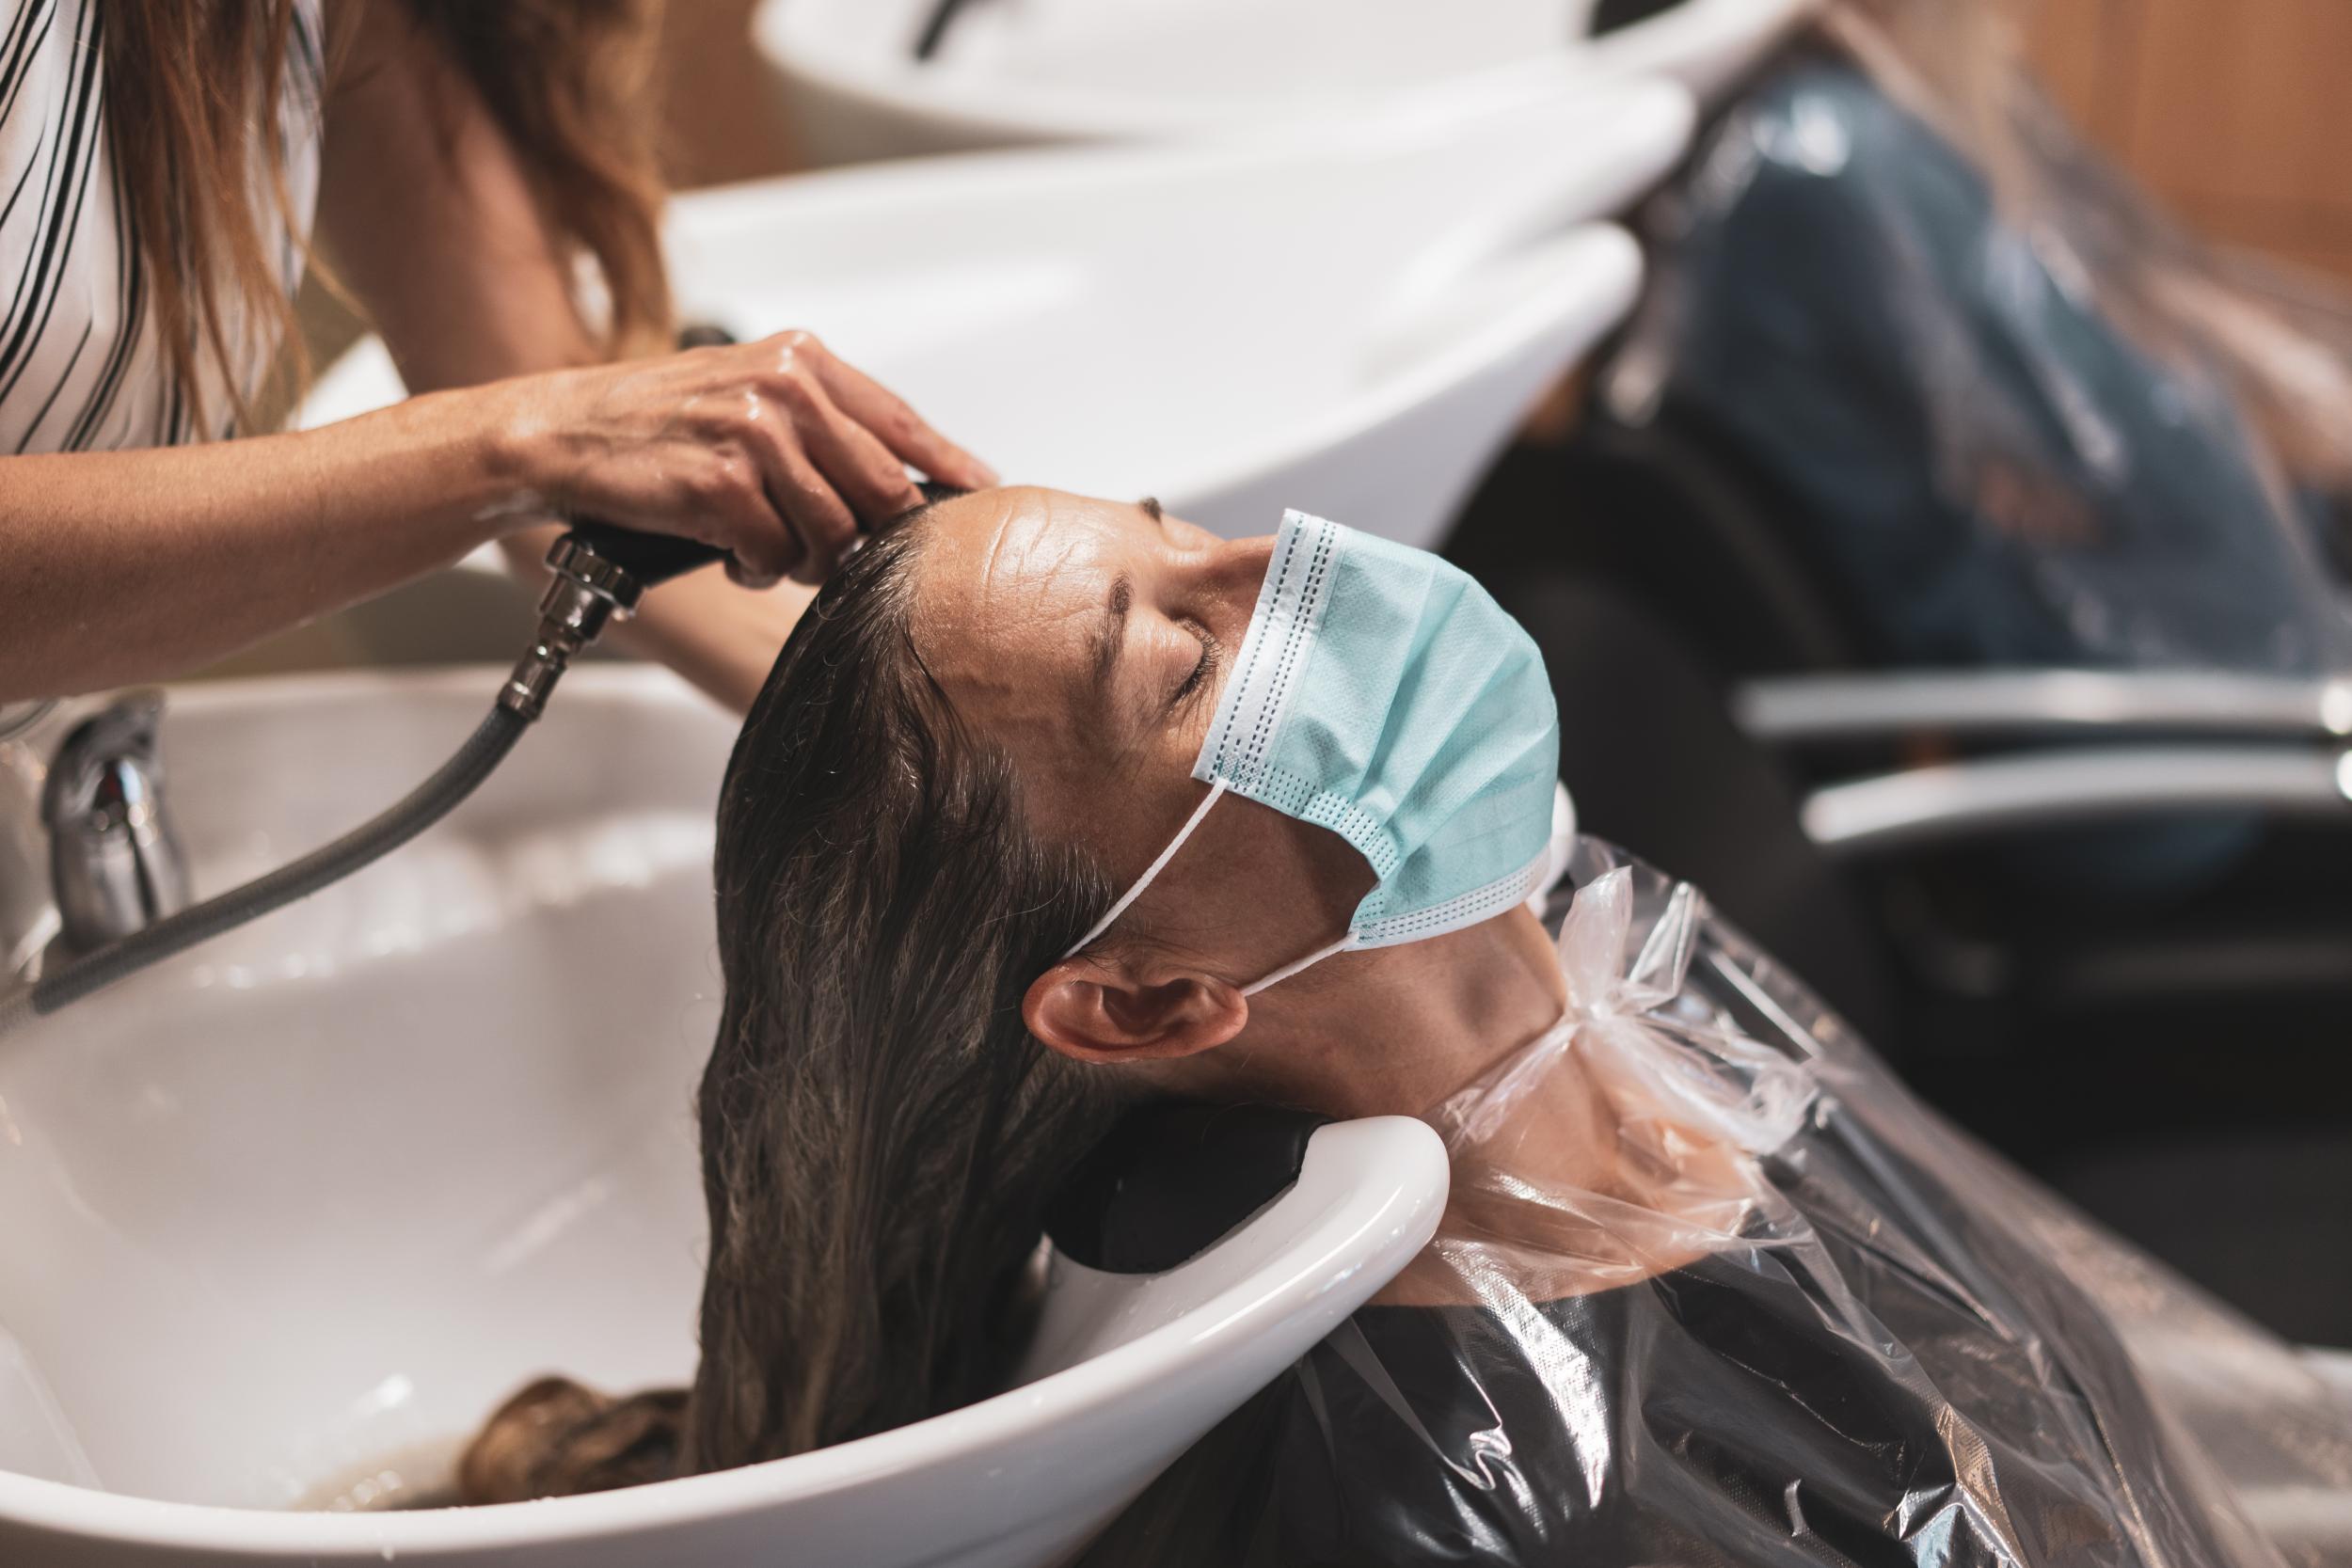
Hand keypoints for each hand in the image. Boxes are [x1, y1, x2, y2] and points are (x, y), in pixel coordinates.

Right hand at [490, 331, 995, 585]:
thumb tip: (905, 480)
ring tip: (763, 547)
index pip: (902, 423)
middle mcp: (785, 387)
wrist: (558, 433)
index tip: (981, 493)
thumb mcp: (748, 394)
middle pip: (882, 491)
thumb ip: (824, 425)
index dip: (948, 469)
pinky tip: (728, 552)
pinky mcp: (722, 483)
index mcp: (801, 360)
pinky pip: (775, 555)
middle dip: (868, 539)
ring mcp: (755, 433)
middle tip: (835, 555)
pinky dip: (756, 569)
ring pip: (834, 534)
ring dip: (804, 561)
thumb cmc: (654, 423)